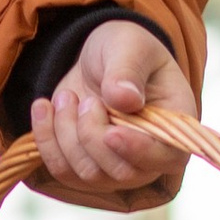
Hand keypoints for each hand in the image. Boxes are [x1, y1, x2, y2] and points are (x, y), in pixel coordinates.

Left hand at [27, 20, 195, 211]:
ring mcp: (117, 165)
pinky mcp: (86, 165)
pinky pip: (61, 169)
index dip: (140, 151)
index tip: (112, 133)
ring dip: (67, 133)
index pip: (167, 157)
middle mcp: (150, 154)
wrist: (99, 59)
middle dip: (92, 135)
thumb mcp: (129, 46)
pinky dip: (46, 139)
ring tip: (67, 96)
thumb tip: (126, 100)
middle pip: (121, 172)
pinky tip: (44, 107)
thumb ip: (128, 70)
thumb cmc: (125, 50)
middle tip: (86, 99)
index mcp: (174, 124)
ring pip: (87, 173)